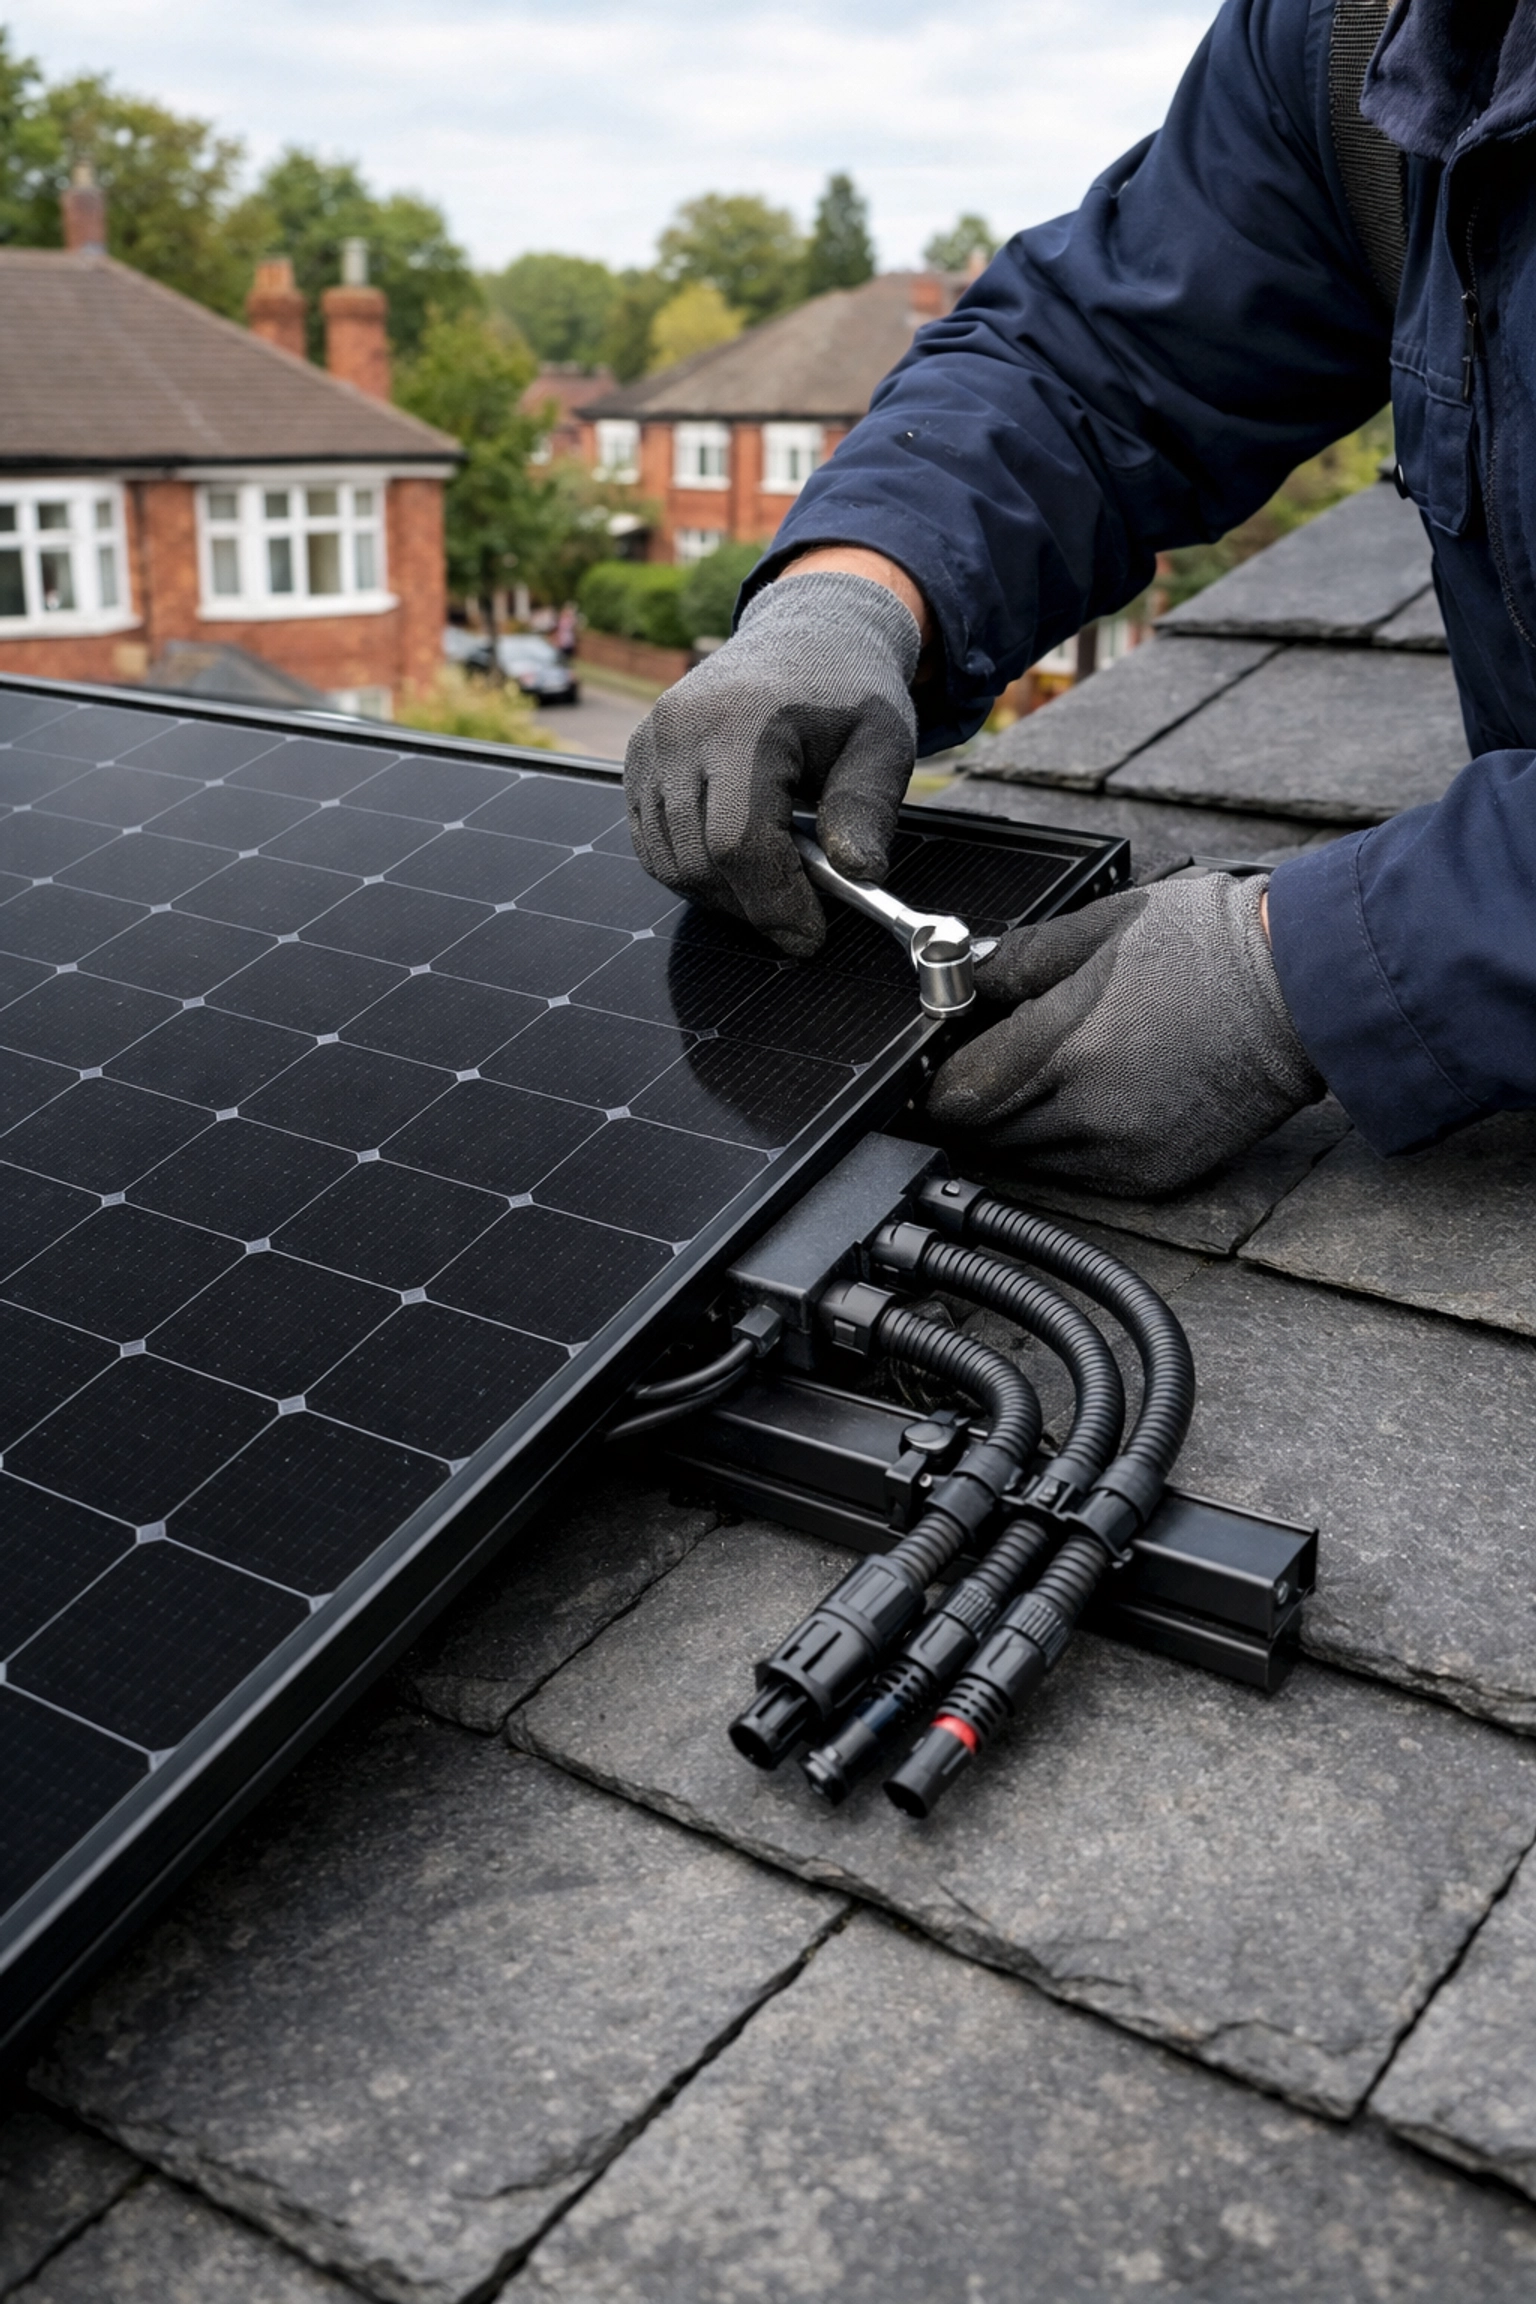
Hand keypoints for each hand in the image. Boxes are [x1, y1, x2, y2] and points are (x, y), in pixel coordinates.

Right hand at [624, 570, 920, 956]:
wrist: (806, 632)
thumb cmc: (848, 689)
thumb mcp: (884, 741)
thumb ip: (868, 806)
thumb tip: (858, 874)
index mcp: (743, 721)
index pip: (736, 841)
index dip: (772, 902)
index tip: (809, 935)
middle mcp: (680, 730)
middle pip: (696, 862)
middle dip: (752, 905)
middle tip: (801, 913)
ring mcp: (649, 744)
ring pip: (667, 863)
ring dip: (722, 894)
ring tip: (774, 884)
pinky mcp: (637, 759)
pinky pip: (651, 843)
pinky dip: (693, 869)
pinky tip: (740, 861)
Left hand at [926, 874, 1323, 1193]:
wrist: (1302, 992)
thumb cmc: (1208, 947)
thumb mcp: (1100, 925)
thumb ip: (1019, 959)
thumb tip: (965, 981)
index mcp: (1064, 1044)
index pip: (959, 1094)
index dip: (939, 1082)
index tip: (940, 1068)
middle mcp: (1087, 1111)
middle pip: (986, 1135)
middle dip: (975, 1107)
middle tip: (983, 1073)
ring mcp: (1122, 1152)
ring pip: (1028, 1160)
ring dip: (1018, 1130)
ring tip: (1042, 1083)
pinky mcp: (1154, 1177)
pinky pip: (1080, 1175)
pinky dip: (1068, 1149)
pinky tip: (1090, 1105)